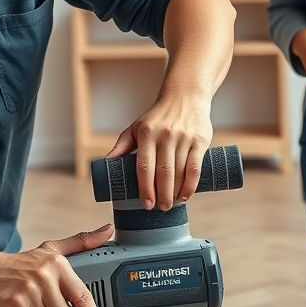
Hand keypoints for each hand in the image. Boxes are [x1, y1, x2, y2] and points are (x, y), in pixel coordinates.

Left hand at [107, 92, 212, 210]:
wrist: (185, 97)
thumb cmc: (157, 117)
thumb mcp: (136, 127)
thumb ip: (122, 146)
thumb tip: (105, 164)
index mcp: (146, 133)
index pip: (144, 166)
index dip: (145, 188)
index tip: (146, 204)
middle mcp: (165, 135)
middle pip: (163, 172)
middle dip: (162, 195)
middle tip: (160, 209)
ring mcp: (184, 138)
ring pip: (180, 172)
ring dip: (175, 193)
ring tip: (171, 204)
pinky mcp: (200, 140)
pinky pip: (195, 167)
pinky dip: (191, 185)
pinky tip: (185, 195)